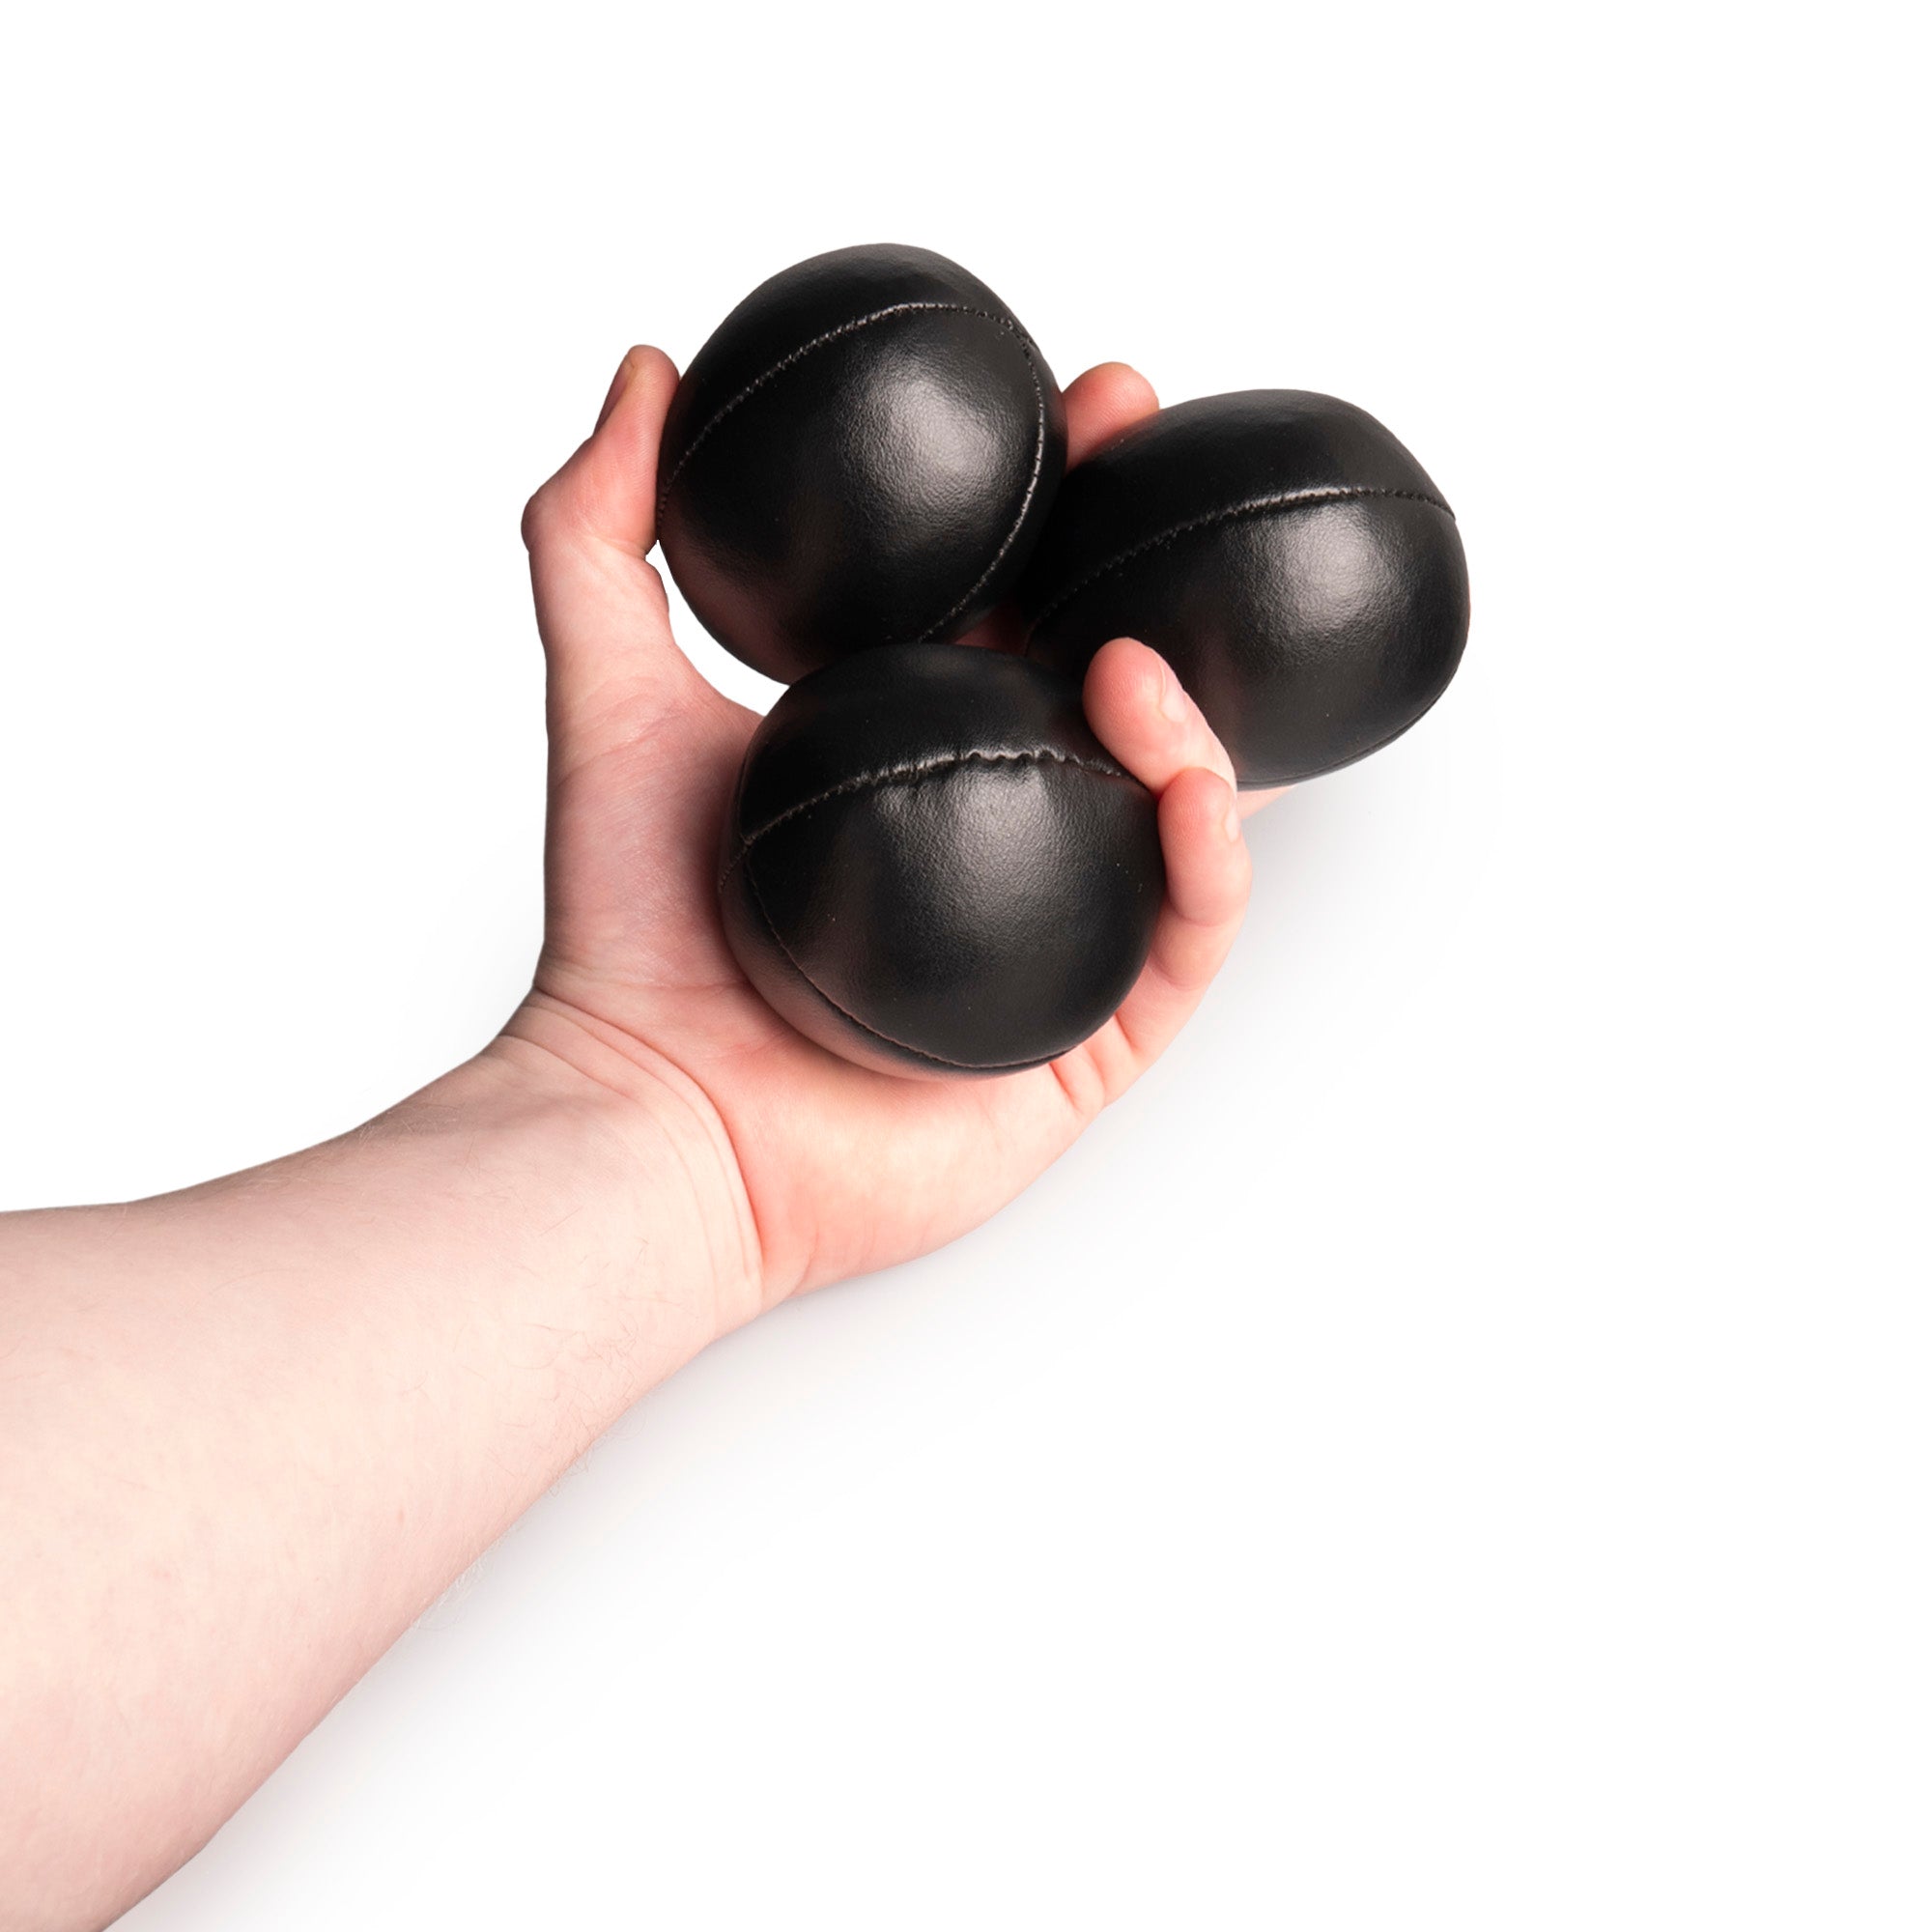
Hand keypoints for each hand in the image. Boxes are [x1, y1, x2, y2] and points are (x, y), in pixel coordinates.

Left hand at [500, 348, 1250, 1316]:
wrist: (653, 1115)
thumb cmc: (628, 935)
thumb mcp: (604, 694)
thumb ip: (597, 527)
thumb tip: (644, 368)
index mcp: (908, 748)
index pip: (1020, 603)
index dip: (1069, 502)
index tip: (1088, 404)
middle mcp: (993, 829)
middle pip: (1111, 680)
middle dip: (1155, 564)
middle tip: (1156, 462)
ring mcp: (1052, 935)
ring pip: (1169, 806)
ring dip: (1192, 712)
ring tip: (1147, 643)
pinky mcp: (1087, 1039)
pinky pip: (1186, 935)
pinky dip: (1208, 853)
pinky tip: (1186, 777)